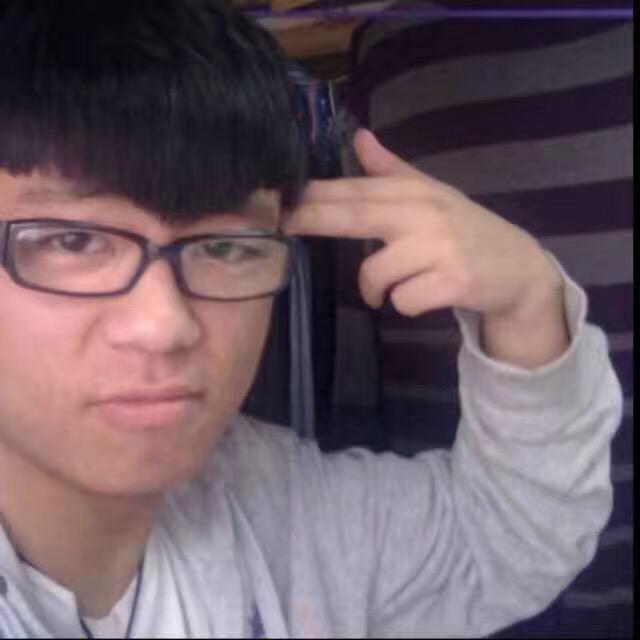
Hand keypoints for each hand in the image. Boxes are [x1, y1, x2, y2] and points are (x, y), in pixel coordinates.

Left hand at [283, 129, 568, 366]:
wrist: (518, 268)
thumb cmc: (466, 231)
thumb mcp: (431, 195)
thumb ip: (393, 170)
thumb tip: (360, 136)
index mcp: (414, 193)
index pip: (356, 190)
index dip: (315, 194)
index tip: (280, 198)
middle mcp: (424, 214)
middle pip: (356, 215)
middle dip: (316, 219)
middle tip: (286, 225)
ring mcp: (440, 248)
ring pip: (375, 273)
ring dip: (372, 289)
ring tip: (384, 291)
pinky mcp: (453, 282)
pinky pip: (402, 301)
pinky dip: (402, 305)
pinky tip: (420, 297)